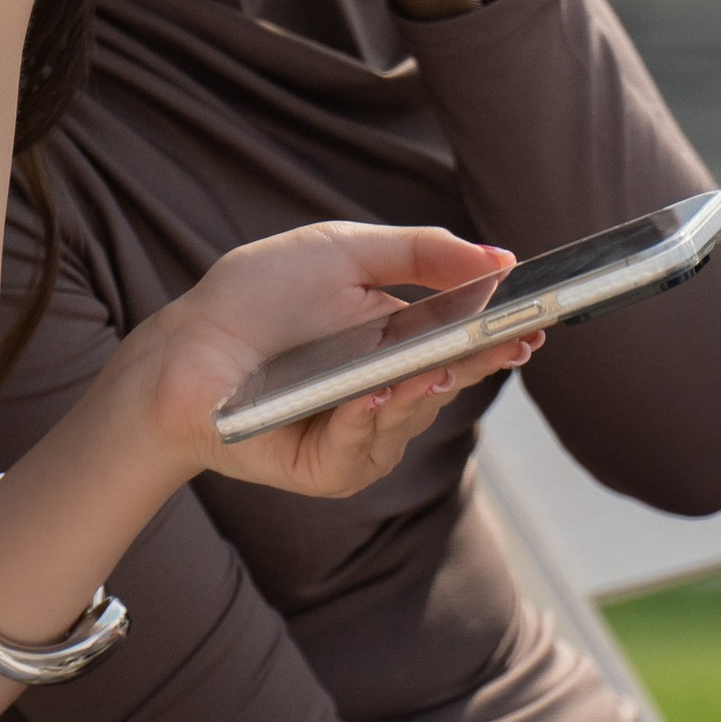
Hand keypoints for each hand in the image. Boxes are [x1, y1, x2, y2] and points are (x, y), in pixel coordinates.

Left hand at [107, 219, 538, 497]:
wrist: (185, 348)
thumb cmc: (257, 297)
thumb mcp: (342, 252)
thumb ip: (421, 252)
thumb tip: (501, 257)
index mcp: (398, 341)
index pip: (464, 341)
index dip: (501, 336)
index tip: (535, 323)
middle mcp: (387, 391)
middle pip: (449, 382)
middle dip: (480, 364)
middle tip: (512, 345)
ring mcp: (360, 433)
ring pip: (412, 418)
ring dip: (422, 392)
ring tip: (433, 366)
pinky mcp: (327, 469)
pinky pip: (361, 453)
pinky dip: (366, 423)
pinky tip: (370, 396)